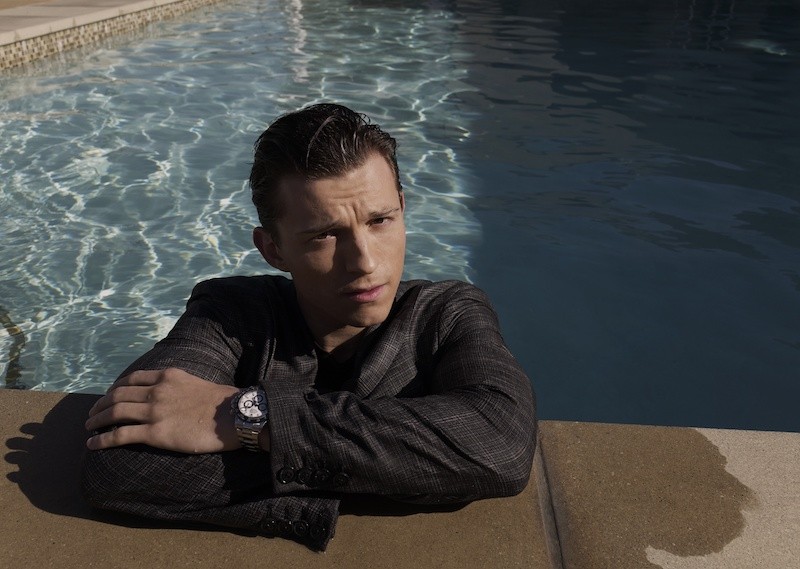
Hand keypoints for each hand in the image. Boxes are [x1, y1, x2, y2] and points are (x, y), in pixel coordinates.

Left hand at [85, 368, 240, 453]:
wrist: (233, 415)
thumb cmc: (223, 402)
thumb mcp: (197, 382)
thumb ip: (180, 386)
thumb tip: (176, 395)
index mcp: (167, 376)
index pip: (132, 379)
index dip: (115, 388)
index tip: (109, 395)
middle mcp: (156, 391)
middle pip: (117, 395)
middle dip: (101, 404)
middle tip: (92, 413)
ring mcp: (154, 411)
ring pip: (114, 413)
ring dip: (96, 420)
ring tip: (88, 427)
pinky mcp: (155, 433)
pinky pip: (120, 435)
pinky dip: (102, 440)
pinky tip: (92, 445)